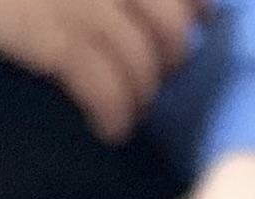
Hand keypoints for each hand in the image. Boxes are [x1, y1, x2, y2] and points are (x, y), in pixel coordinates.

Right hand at [0, 0, 201, 143]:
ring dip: (141, 100)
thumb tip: (173, 8)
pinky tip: (110, 130)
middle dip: (170, 66)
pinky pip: (107, 92)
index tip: (195, 31)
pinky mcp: (58, 40)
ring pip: (144, 71)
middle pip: (172, 37)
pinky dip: (114, 117)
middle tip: (154, 81)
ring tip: (129, 113)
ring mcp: (89, 7)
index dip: (195, 16)